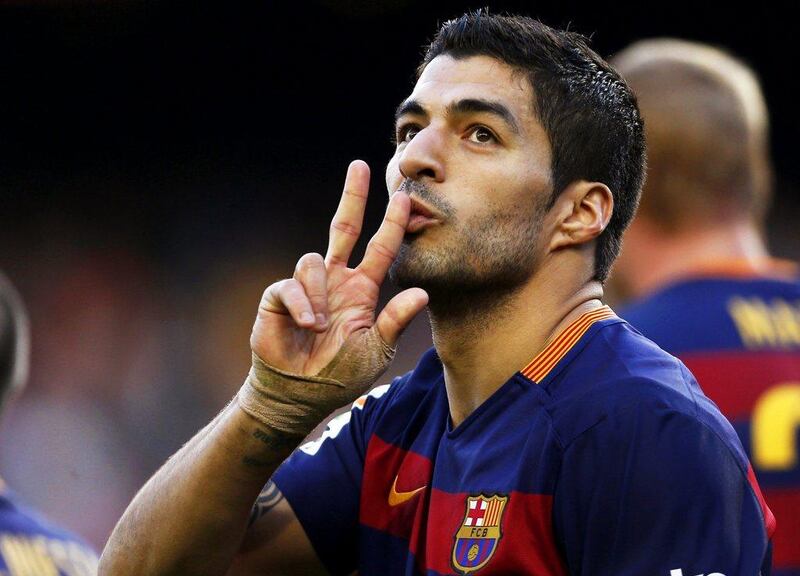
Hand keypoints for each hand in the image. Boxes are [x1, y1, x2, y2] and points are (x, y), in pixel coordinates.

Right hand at [250, 160, 428, 379]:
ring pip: (313, 260)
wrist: (301, 393)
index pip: (381, 249)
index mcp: (362, 290)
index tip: (403, 198)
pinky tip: (308, 325)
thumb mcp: (376, 350)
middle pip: (344, 227)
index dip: (391, 224)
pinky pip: (291, 286)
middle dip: (352, 197)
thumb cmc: (341, 374)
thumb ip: (395, 321)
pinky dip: (303, 305)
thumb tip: (422, 293)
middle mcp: (336, 280)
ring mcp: (308, 286)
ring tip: (321, 326)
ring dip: (320, 294)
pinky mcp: (280, 295)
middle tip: (359, 166)